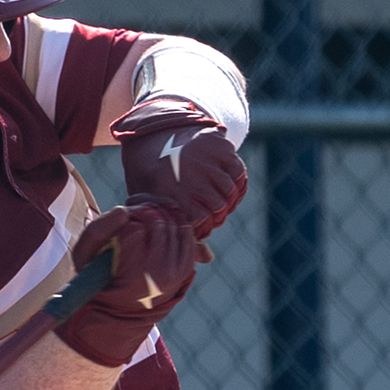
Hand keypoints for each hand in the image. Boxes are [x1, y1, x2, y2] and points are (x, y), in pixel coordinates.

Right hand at [58, 202, 201, 368]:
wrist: (121, 308)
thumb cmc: (97, 278)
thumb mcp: (84, 256)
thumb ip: (96, 231)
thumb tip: (123, 210)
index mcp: (133, 278)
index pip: (135, 229)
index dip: (124, 220)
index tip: (118, 225)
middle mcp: (158, 278)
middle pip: (156, 221)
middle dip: (142, 212)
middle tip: (132, 217)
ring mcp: (176, 273)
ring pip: (173, 222)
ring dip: (157, 214)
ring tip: (143, 221)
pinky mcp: (186, 268)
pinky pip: (186, 231)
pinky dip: (173, 222)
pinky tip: (159, 226)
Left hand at [111, 99, 246, 244]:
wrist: (153, 131)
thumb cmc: (151, 177)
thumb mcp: (156, 205)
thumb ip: (179, 233)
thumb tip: (208, 259)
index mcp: (167, 189)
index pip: (199, 222)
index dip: (202, 228)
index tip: (198, 224)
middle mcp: (188, 172)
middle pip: (218, 208)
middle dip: (216, 215)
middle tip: (210, 212)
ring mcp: (205, 157)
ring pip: (230, 191)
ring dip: (227, 199)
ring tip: (216, 198)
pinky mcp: (219, 144)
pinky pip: (238, 172)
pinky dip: (236, 182)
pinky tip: (225, 184)